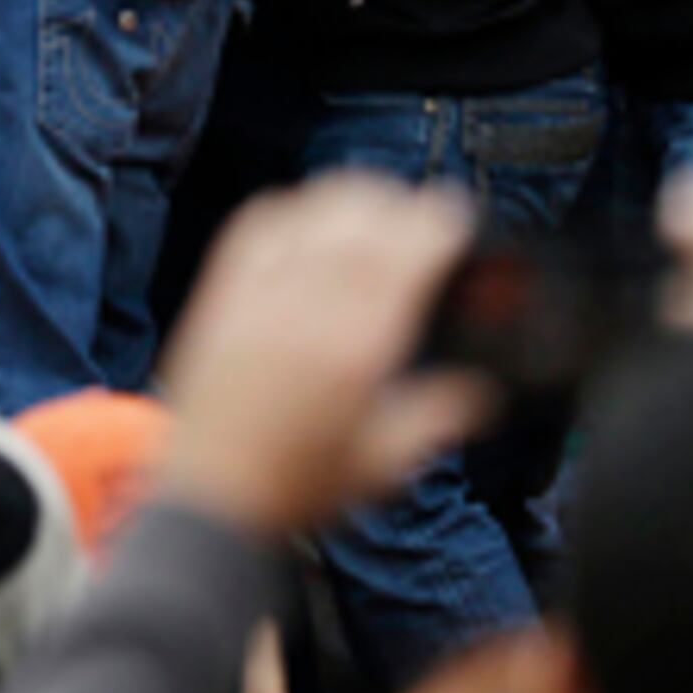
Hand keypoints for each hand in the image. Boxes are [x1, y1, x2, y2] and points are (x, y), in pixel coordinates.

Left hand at [153, 172, 488, 541]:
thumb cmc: (296, 486)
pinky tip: (309, 214)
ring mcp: (255, 297)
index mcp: (352, 351)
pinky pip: (255, 228)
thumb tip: (480, 390)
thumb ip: (437, 418)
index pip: (399, 260)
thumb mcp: (383, 464)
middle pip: (356, 224)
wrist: (211, 494)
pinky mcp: (220, 296)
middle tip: (425, 212)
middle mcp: (302, 311)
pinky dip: (289, 207)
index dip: (433, 226)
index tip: (456, 214)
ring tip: (377, 208)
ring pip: (307, 215)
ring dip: (349, 199)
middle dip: (400, 204)